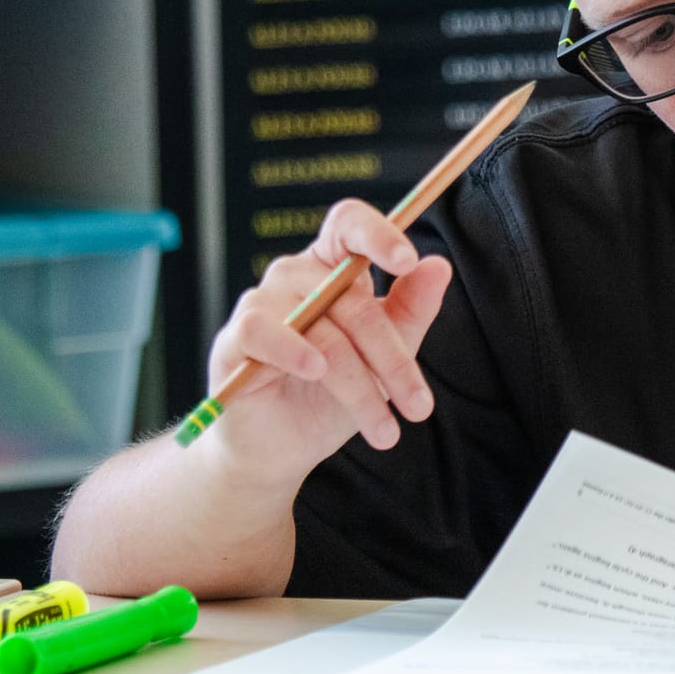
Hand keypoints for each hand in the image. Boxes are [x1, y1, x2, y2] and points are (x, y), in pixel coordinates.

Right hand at [203, 199, 452, 487]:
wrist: (285, 448)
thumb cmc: (334, 395)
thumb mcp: (386, 355)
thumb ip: (412, 309)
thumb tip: (439, 265)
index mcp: (332, 268)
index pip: (349, 225)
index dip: (378, 233)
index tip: (407, 261)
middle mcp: (295, 276)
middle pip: (352, 297)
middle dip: (393, 358)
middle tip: (419, 407)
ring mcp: (262, 303)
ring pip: (323, 329)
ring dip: (360, 382)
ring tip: (383, 428)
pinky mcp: (235, 339)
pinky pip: (262, 330)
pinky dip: (292, 349)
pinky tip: (315, 371)